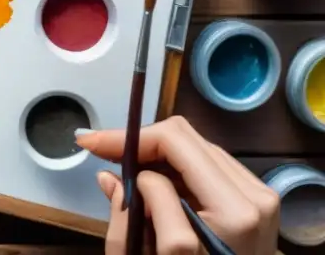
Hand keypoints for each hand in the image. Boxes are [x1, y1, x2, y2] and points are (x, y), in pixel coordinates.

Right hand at [77, 116, 278, 254]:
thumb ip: (135, 212)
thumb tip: (108, 176)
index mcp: (232, 208)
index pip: (175, 142)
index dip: (129, 138)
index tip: (90, 143)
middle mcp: (253, 193)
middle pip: (185, 137)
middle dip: (138, 142)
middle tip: (102, 152)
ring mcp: (257, 193)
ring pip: (195, 147)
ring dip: (155, 154)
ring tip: (124, 168)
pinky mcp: (254, 198)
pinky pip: (205, 164)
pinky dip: (174, 167)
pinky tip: (152, 179)